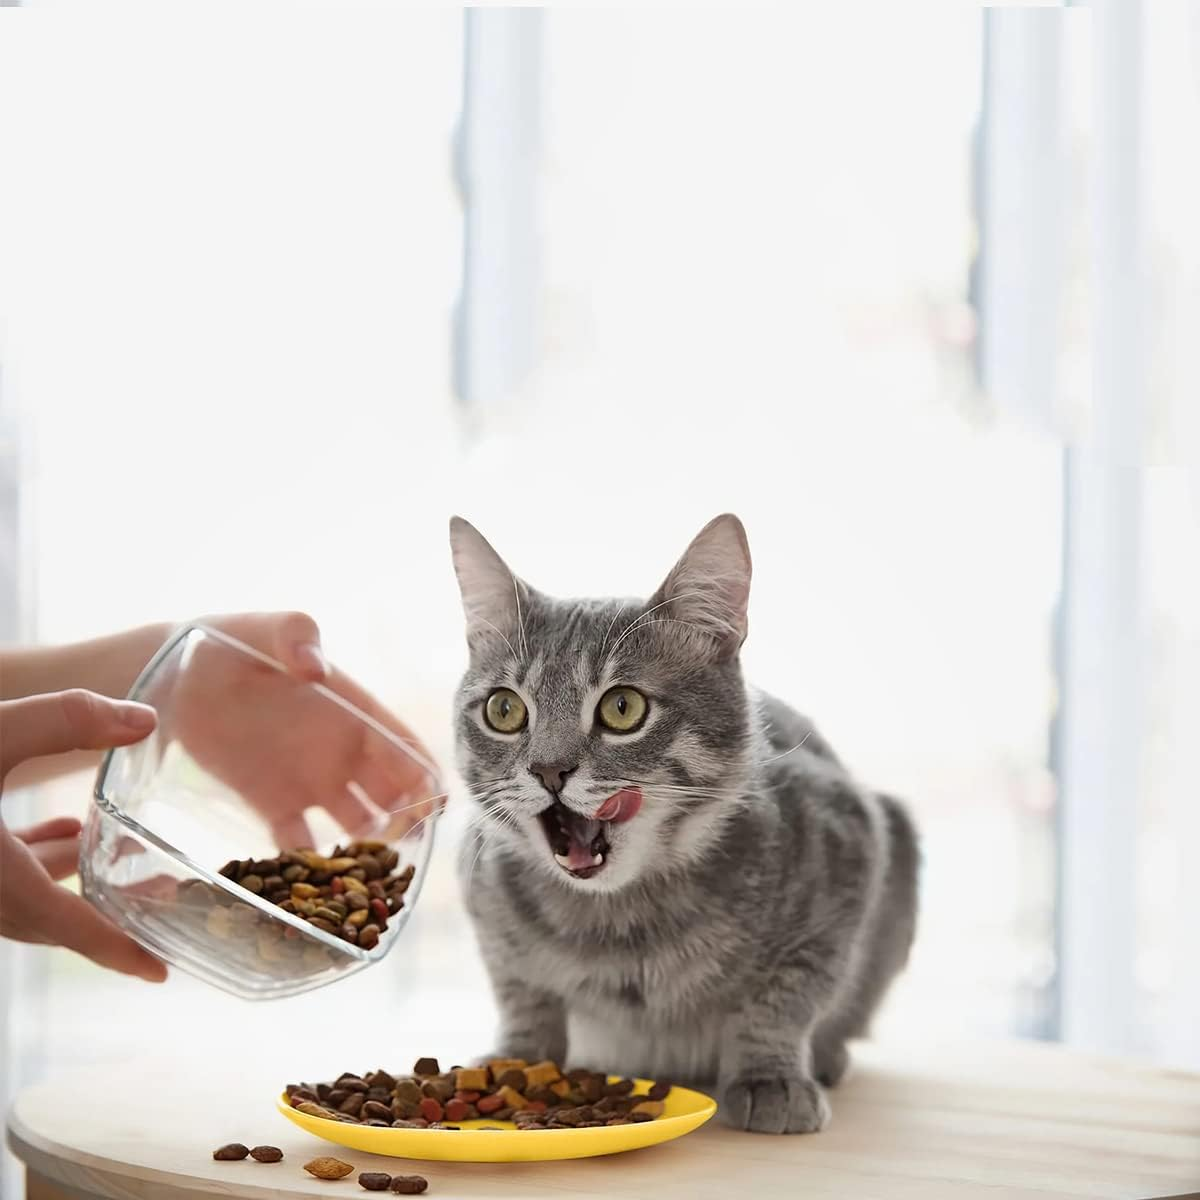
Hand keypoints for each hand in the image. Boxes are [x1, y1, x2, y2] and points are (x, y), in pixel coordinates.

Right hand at [0, 689, 166, 980]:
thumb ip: (69, 721)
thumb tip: (144, 719)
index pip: (70, 929)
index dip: (119, 952)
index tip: (160, 974)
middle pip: (49, 920)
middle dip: (105, 911)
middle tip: (159, 896)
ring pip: (19, 900)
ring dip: (66, 879)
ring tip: (105, 847)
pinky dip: (29, 866)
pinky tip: (62, 833)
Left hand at [160, 612, 442, 850]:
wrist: (179, 676)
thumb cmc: (233, 642)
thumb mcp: (268, 629)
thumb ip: (296, 636)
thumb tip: (315, 668)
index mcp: (355, 712)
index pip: (405, 748)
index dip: (425, 776)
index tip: (435, 804)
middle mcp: (343, 752)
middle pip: (393, 794)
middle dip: (410, 822)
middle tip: (407, 847)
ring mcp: (311, 782)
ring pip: (357, 824)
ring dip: (369, 850)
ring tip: (370, 876)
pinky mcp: (273, 804)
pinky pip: (301, 843)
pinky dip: (310, 866)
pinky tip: (314, 887)